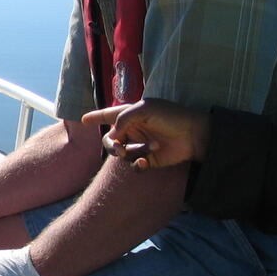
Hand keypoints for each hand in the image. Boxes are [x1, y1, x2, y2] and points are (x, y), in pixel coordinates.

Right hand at [80, 99, 210, 170]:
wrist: (193, 135)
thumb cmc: (171, 116)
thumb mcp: (145, 109)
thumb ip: (124, 118)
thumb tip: (113, 135)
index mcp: (131, 114)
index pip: (109, 114)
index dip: (96, 117)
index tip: (83, 120)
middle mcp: (133, 130)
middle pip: (109, 140)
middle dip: (110, 145)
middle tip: (119, 148)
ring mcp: (140, 145)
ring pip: (120, 154)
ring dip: (129, 153)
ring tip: (143, 150)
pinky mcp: (148, 159)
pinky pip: (134, 166)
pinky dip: (137, 165)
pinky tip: (145, 162)